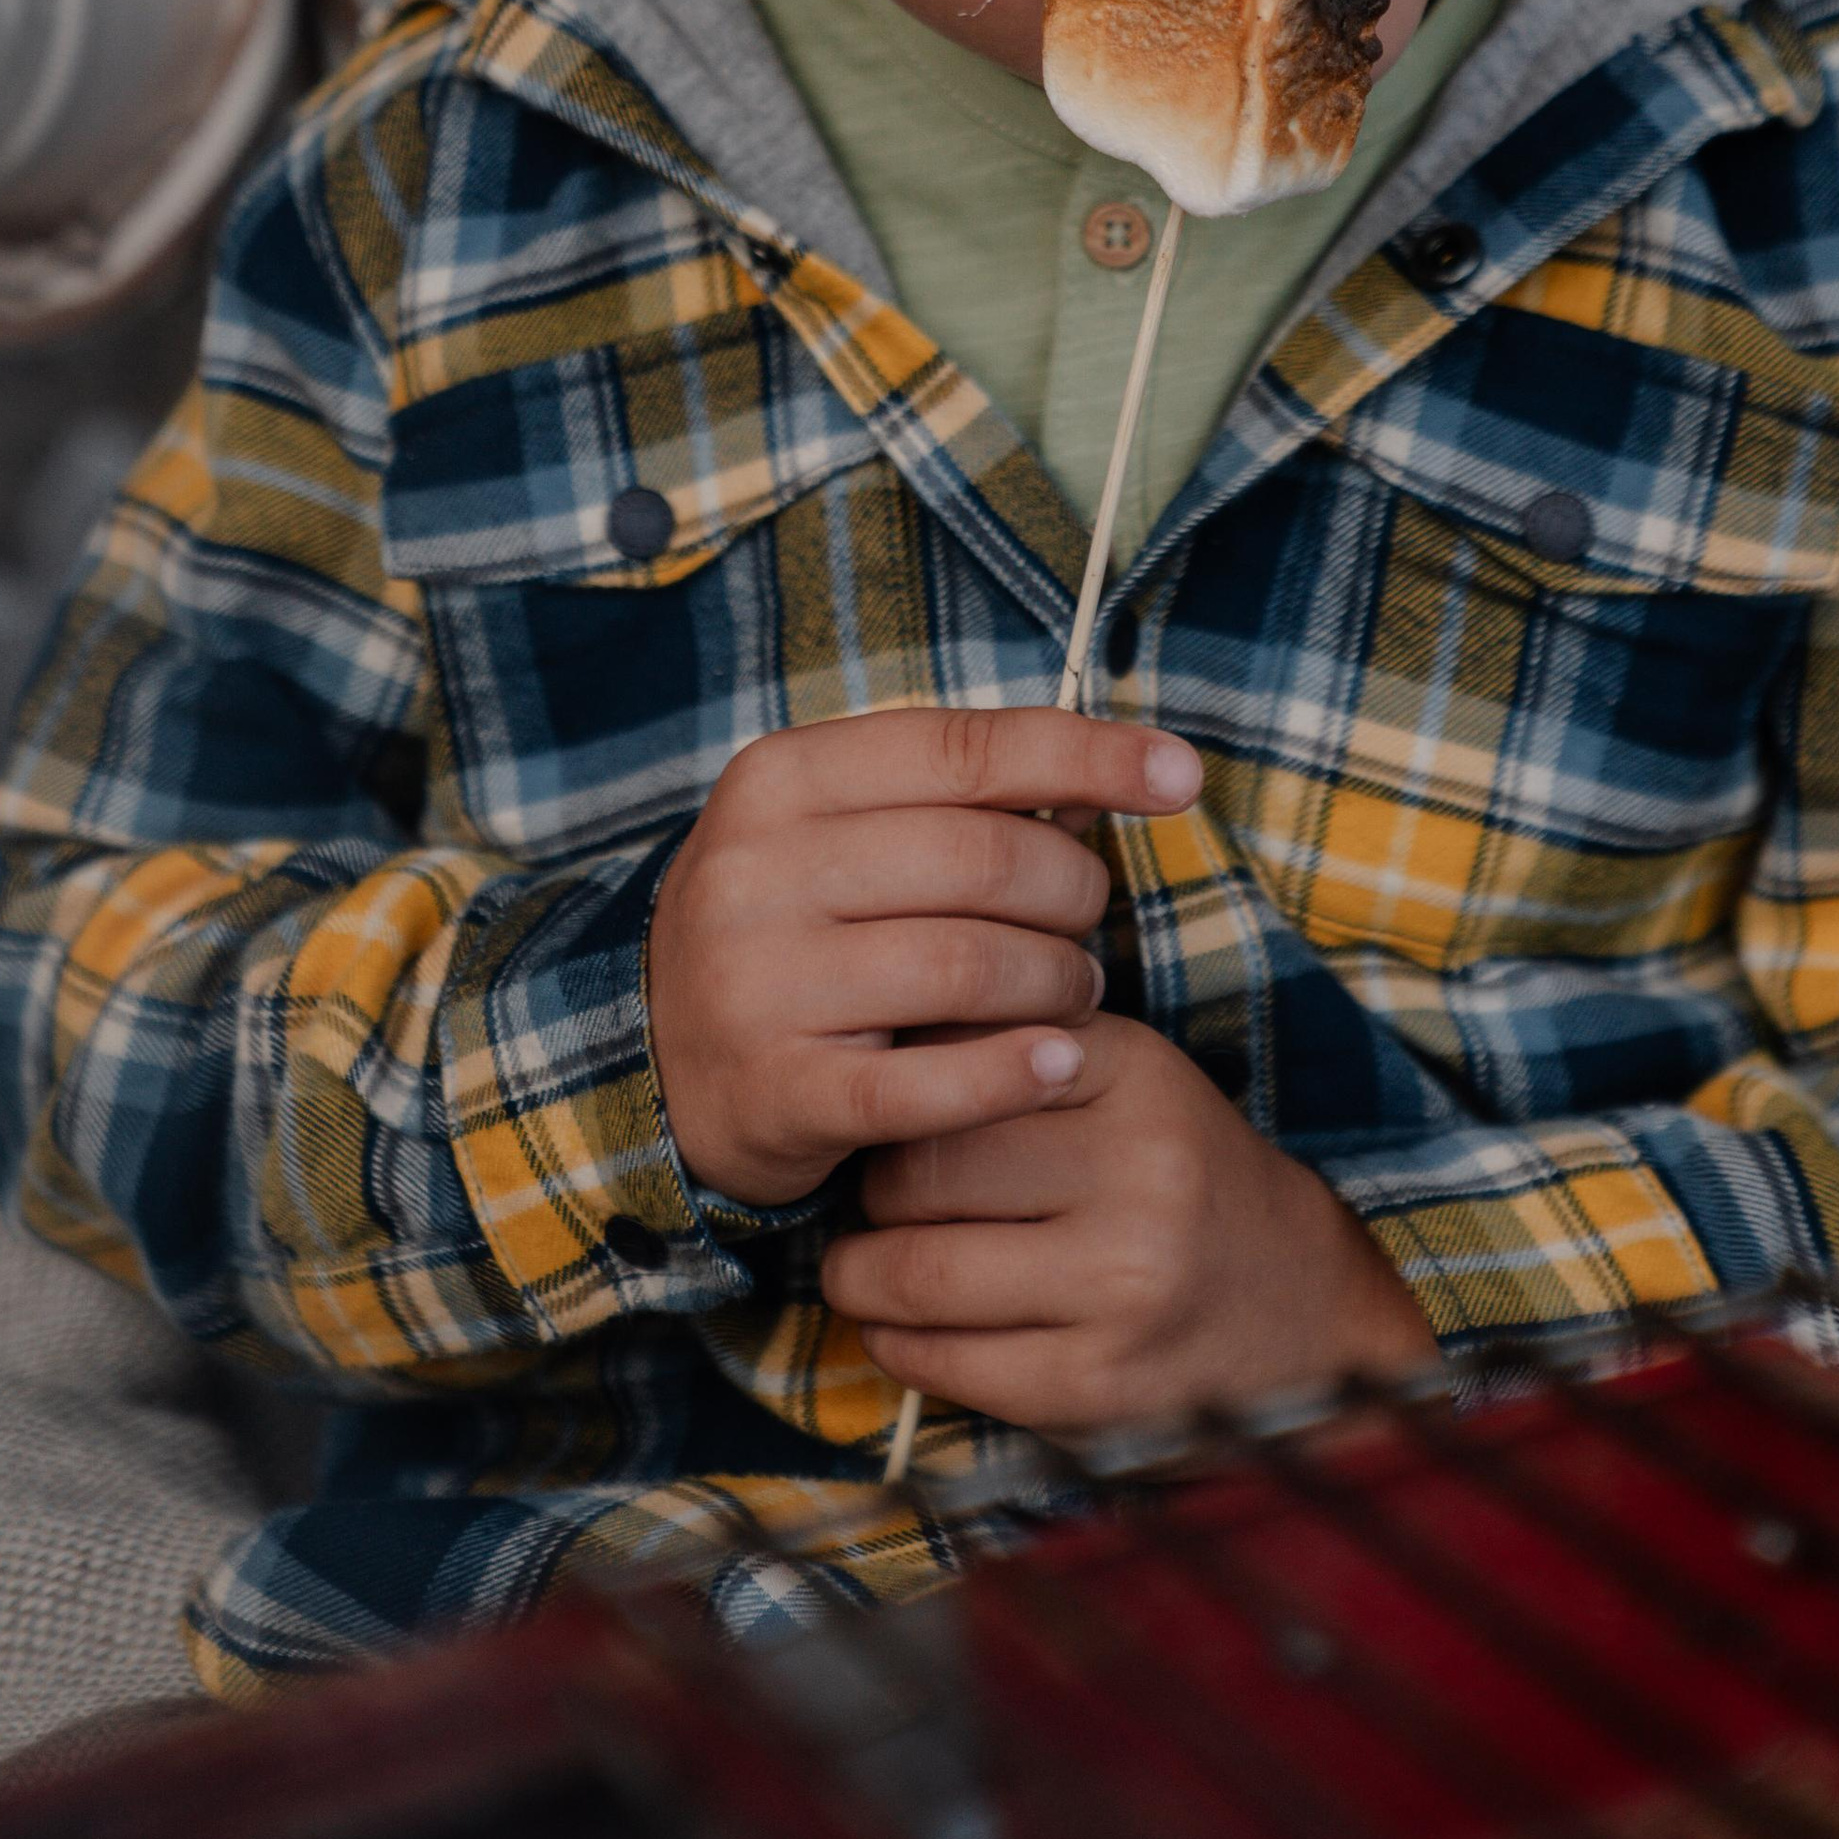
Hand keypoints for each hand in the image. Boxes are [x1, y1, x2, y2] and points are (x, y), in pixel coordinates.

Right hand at [647, 706, 1202, 1206]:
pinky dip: (1015, 1074)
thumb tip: (1117, 769)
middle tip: (1086, 929)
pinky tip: (1062, 1064)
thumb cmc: (795, 925)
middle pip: (984, 861)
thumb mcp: (843, 831)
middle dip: (1072, 895)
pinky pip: (929, 1085)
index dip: (1089, 755)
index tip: (1183, 775)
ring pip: (970, 967)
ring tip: (1071, 995)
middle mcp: (757, 870)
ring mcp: (759, 984)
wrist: (656, 1060)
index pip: (967, 747)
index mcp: (781, 778)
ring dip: (1056, 984)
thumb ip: (957, 796)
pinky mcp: (777, 1091)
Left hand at [821, 1010, 1438, 1435]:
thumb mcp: (1119, 1077)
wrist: (1296, 1304)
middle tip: (875, 1202)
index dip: (902, 1097)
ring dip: (861, 1276)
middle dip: (873, 1191)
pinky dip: (895, 1343)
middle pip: (921, 1172)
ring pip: (915, 1273)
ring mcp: (1120, 1287)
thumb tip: (865, 1047)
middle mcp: (1139, 1175)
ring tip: (864, 1268)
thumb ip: (1011, 1048)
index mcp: (1136, 1075)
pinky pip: (941, 1361)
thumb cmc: (1171, 1174)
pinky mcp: (1095, 1386)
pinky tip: (904, 1328)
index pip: (955, 1068)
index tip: (892, 1117)